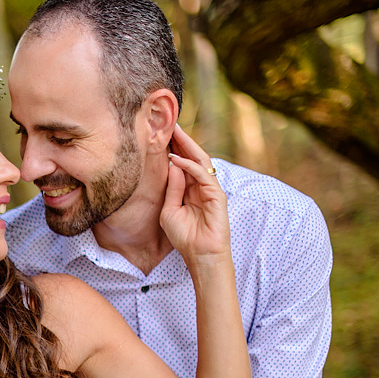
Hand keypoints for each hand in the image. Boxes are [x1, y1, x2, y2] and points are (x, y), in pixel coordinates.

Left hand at [160, 124, 229, 264]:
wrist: (199, 255)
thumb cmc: (184, 236)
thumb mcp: (169, 211)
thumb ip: (172, 189)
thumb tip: (172, 165)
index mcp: (189, 188)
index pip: (182, 162)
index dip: (173, 148)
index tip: (161, 134)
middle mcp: (200, 185)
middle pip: (192, 156)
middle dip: (181, 140)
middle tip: (169, 122)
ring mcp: (210, 188)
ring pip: (200, 161)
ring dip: (187, 145)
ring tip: (174, 131)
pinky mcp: (217, 195)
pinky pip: (202, 175)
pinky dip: (190, 166)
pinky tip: (177, 159)